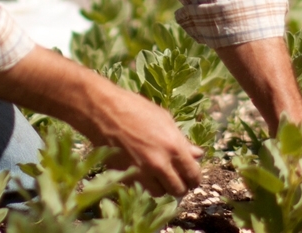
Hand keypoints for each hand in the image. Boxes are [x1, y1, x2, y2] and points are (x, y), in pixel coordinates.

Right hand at [84, 87, 204, 196]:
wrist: (103, 111)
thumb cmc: (135, 109)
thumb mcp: (165, 120)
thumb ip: (182, 141)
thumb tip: (198, 154)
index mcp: (173, 146)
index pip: (193, 175)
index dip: (194, 179)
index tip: (191, 178)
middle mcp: (159, 163)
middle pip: (178, 190)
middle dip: (179, 186)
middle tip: (175, 178)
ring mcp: (141, 172)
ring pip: (159, 193)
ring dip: (160, 186)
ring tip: (156, 174)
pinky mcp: (125, 175)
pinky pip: (140, 189)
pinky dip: (142, 184)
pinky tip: (140, 171)